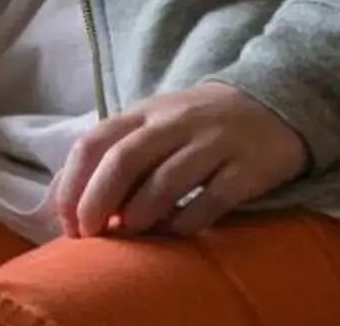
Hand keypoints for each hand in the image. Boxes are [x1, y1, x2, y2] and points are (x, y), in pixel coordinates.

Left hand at [52, 83, 307, 241]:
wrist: (271, 105)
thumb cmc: (196, 125)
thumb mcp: (155, 126)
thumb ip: (119, 156)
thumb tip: (80, 208)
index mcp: (143, 113)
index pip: (93, 142)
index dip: (72, 185)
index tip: (68, 221)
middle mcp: (174, 123)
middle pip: (122, 161)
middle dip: (97, 202)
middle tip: (90, 235)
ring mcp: (212, 143)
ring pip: (165, 181)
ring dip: (139, 214)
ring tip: (130, 233)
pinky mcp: (246, 167)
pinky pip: (212, 200)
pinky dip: (187, 221)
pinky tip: (176, 232)